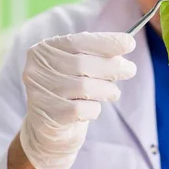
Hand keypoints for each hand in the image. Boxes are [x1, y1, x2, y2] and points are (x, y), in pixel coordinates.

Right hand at [20, 32, 135, 168]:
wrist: (48, 127)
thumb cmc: (69, 90)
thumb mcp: (78, 66)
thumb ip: (96, 54)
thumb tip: (126, 44)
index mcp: (45, 49)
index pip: (78, 41)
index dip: (106, 42)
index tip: (130, 43)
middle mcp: (37, 68)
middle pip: (83, 64)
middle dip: (113, 67)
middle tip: (130, 70)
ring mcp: (39, 92)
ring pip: (85, 87)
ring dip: (107, 89)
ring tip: (113, 92)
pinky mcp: (47, 115)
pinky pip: (82, 109)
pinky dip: (95, 109)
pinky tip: (93, 108)